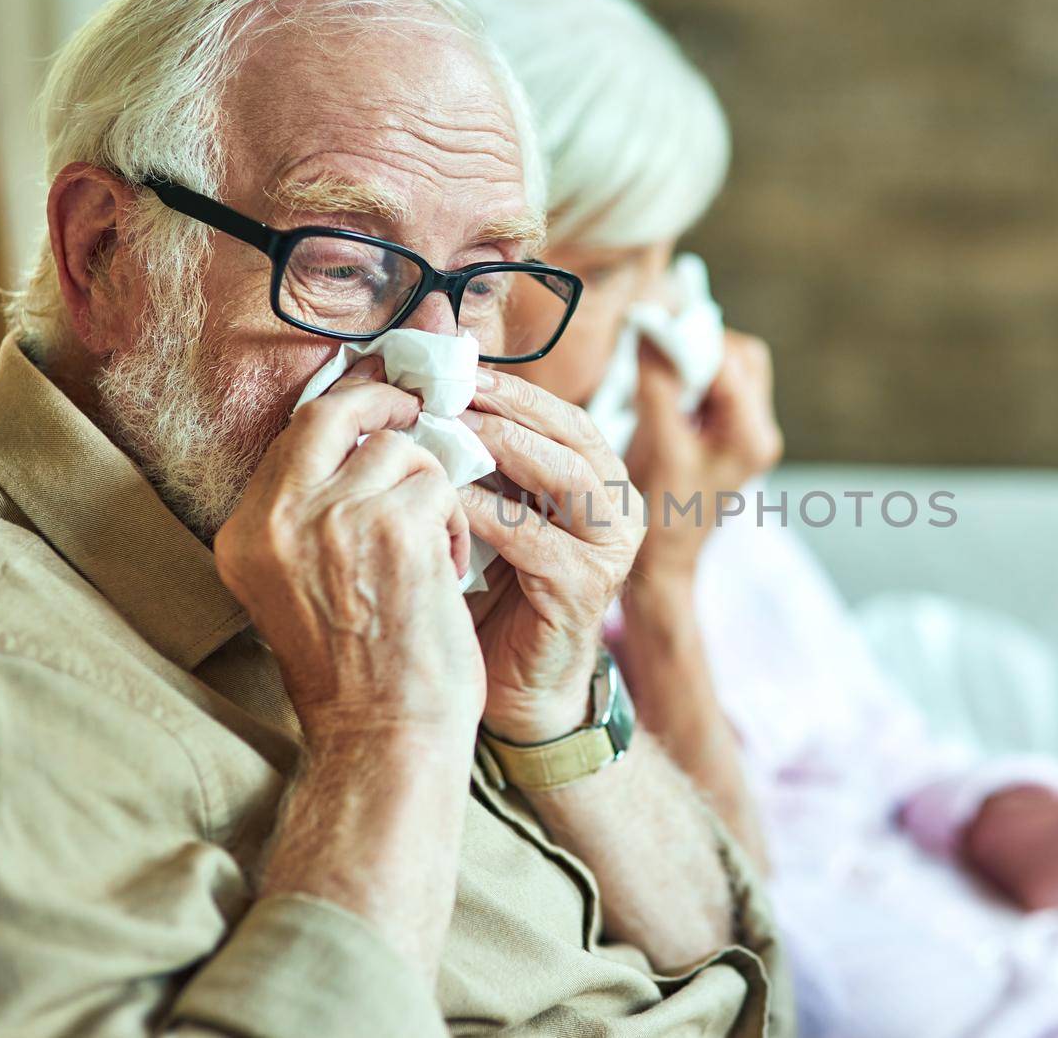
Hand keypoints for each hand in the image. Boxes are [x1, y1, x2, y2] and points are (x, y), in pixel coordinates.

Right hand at [214, 356, 484, 747]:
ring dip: (431, 494)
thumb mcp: (301, 585)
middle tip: (420, 412)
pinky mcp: (393, 528)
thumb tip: (360, 437)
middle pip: (335, 415)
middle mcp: (275, 517)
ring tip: (428, 554)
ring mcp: (332, 517)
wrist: (384, 739)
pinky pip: (441, 488)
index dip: (345, 411)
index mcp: (244, 532)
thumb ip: (313, 512)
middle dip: (386, 406)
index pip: (293, 436)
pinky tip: (442, 576)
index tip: (380, 401)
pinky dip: (453, 526)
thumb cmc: (357, 673)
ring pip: (403, 452)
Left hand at [458, 369, 642, 743]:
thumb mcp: (492, 510)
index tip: (455, 367)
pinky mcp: (586, 590)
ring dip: (502, 447)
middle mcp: (620, 510)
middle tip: (446, 390)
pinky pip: (534, 538)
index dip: (513, 387)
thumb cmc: (494, 591)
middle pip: (571, 435)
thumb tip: (437, 381)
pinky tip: (443, 500)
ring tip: (447, 430)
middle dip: (507, 407)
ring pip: (565, 476)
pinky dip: (486, 514)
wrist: (515, 689)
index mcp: (602, 482)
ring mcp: (610, 551)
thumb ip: (481, 456)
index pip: (564, 416)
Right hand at [623, 330, 782, 577]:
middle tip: (660, 351)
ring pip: (732, 372)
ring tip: (660, 375)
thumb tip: (650, 327)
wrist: (663, 563)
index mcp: (751, 436)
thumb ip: (658, 385)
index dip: (690, 340)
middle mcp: (760, 433)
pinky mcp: (731, 439)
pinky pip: (720, 391)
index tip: (652, 328)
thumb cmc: (660, 515)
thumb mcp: (657, 445)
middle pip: (743, 359)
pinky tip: (665, 394)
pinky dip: (694, 381)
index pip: (731, 362)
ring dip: (697, 362)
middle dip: (701, 346)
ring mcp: (748, 437)